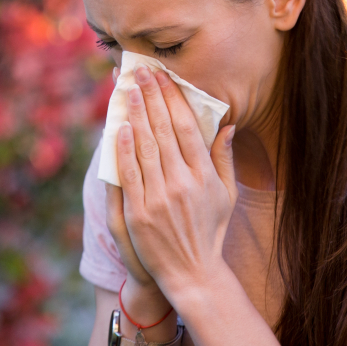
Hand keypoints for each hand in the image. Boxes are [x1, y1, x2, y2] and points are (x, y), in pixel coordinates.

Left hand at [113, 63, 237, 304]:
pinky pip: (129, 174)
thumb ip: (224, 158)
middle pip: (163, 131)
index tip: (163, 77)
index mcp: (204, 176)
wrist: (192, 272)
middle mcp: (182, 183)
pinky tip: (119, 127)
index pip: (186, 127)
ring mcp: (159, 198)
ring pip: (144, 147)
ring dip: (135, 115)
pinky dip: (122, 149)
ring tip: (129, 90)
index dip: (173, 99)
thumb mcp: (227, 195)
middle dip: (151, 97)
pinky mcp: (139, 214)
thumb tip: (227, 125)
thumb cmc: (211, 230)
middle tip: (140, 72)